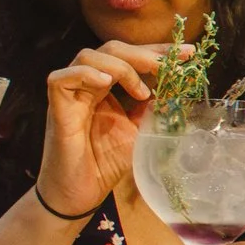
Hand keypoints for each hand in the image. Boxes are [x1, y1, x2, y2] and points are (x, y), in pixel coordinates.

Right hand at [38, 40, 166, 215]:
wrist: (80, 195)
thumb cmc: (104, 165)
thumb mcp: (137, 131)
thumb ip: (150, 110)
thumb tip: (175, 89)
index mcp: (105, 89)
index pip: (130, 57)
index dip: (157, 52)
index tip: (188, 54)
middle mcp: (87, 86)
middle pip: (111, 49)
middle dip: (145, 53)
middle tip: (171, 64)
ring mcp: (70, 96)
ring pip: (87, 57)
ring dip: (120, 66)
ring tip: (141, 91)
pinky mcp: (56, 110)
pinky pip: (60, 79)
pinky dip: (85, 74)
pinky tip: (106, 82)